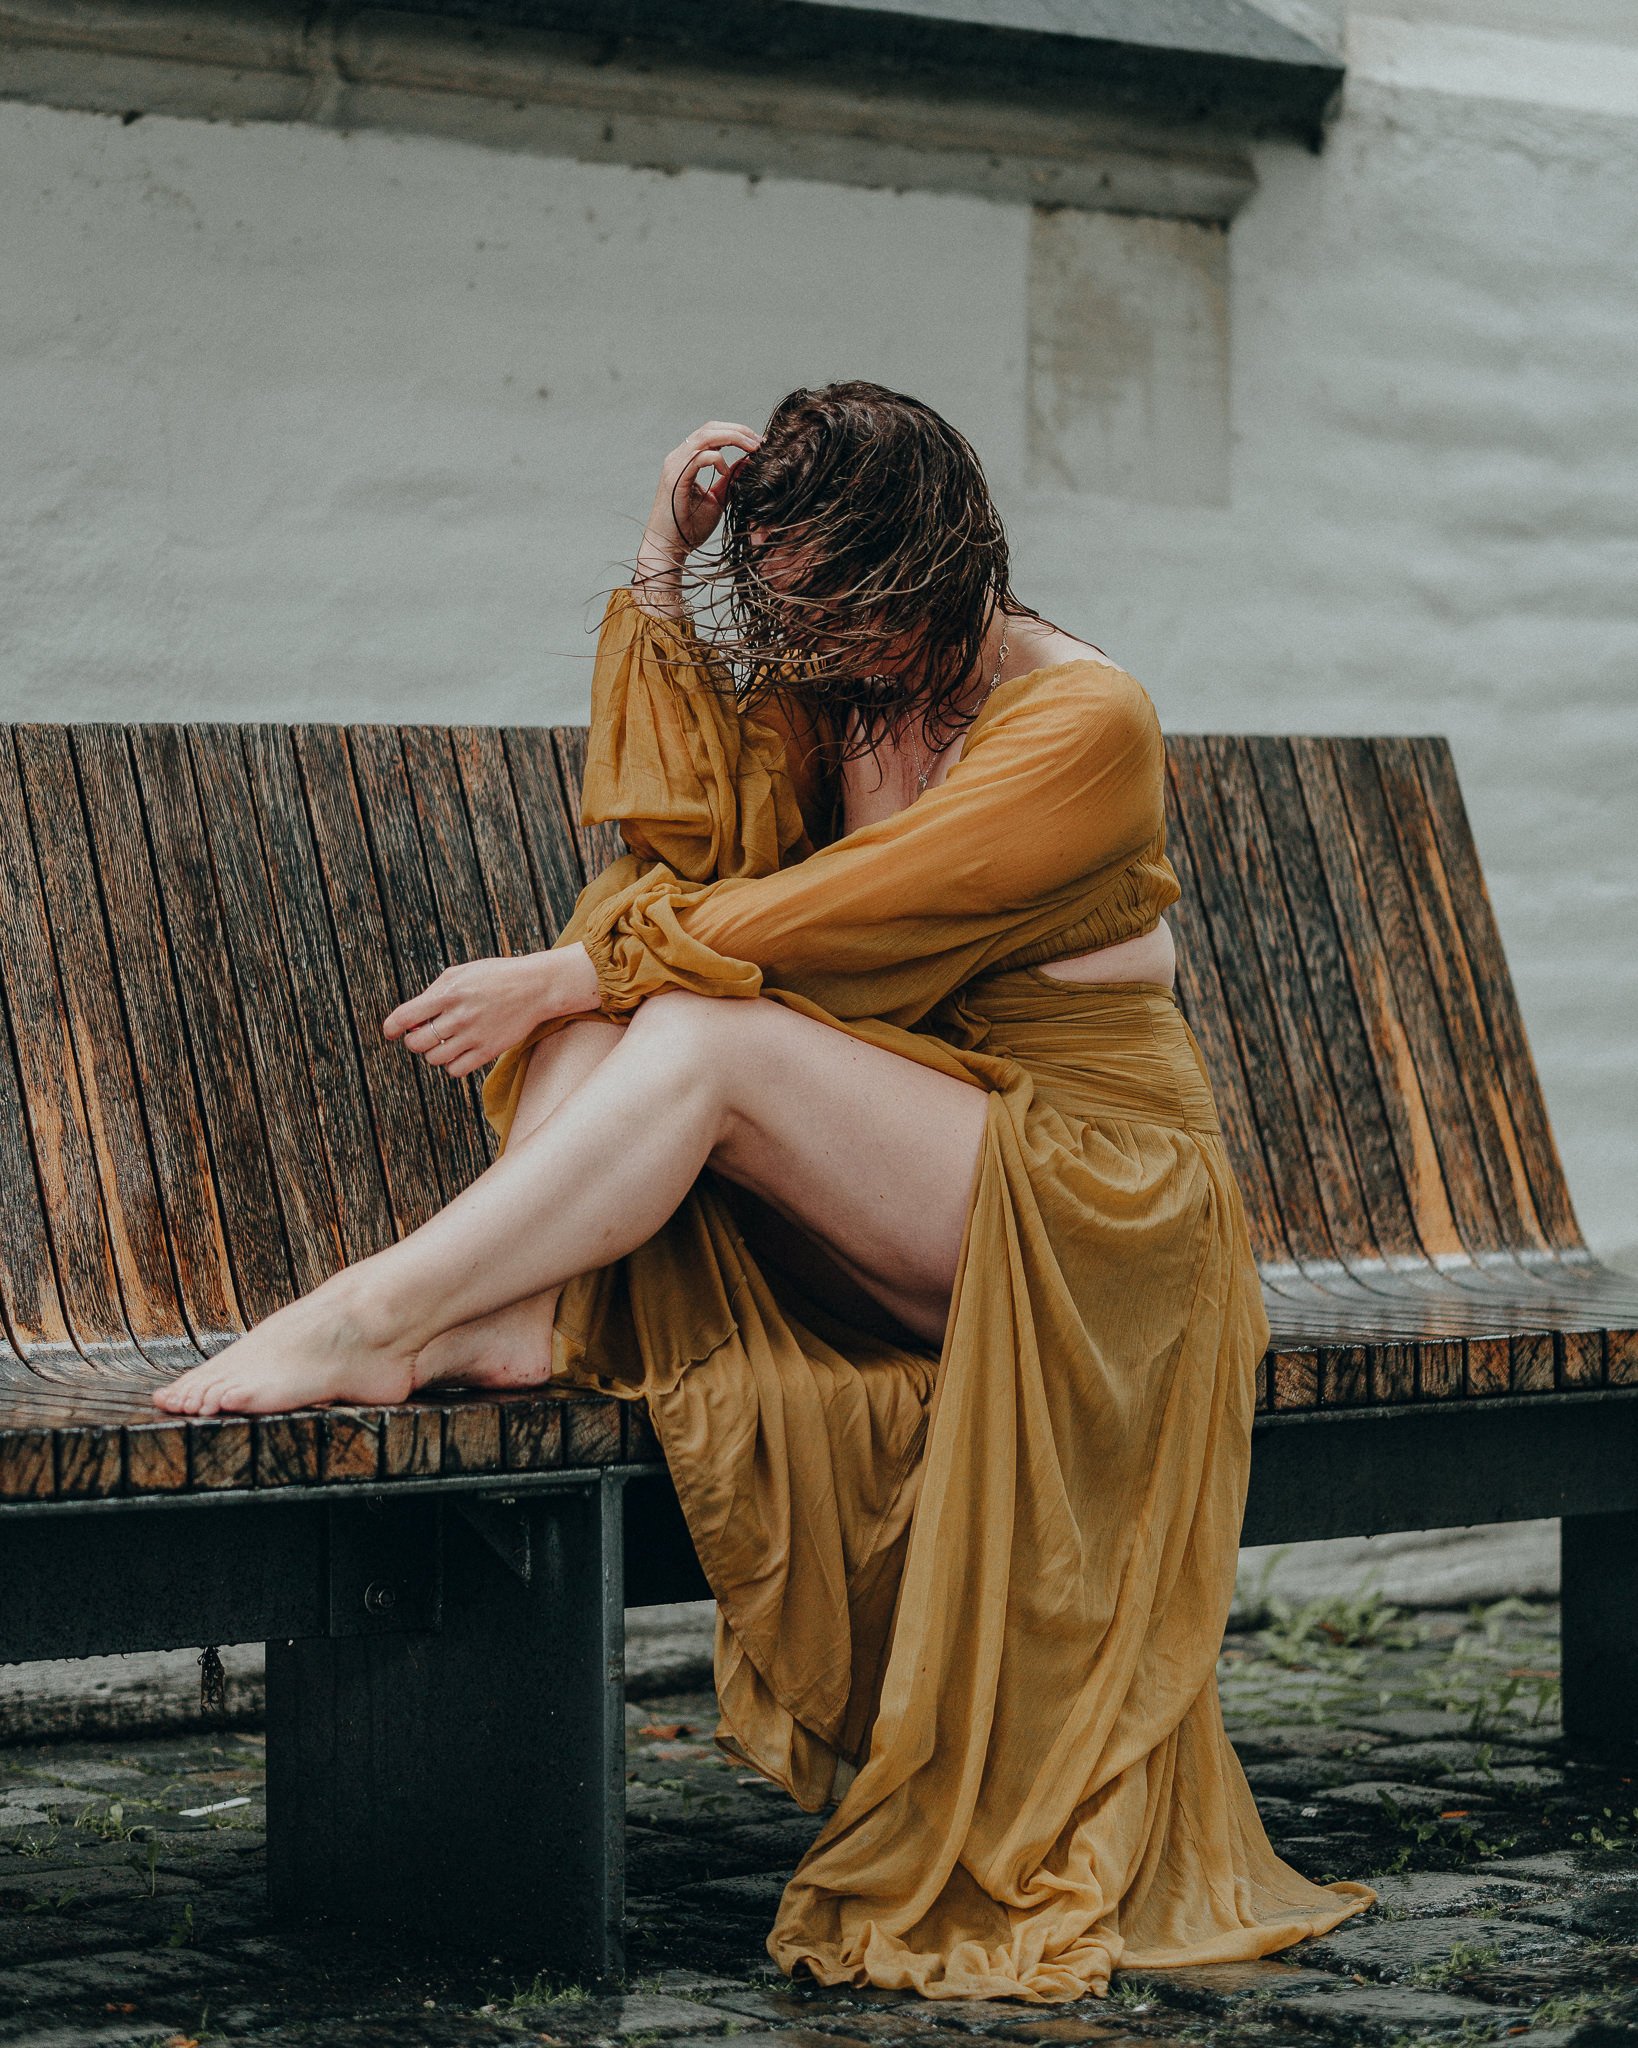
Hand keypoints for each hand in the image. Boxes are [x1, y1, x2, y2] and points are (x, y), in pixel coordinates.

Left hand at [383, 944, 599, 1077]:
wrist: (535, 987)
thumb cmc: (494, 978)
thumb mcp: (459, 973)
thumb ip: (432, 994)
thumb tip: (410, 1021)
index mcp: (447, 993)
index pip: (405, 1017)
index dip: (391, 1028)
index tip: (390, 1032)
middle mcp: (459, 1015)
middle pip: (417, 1043)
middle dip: (414, 1040)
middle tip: (424, 1034)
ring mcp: (474, 1035)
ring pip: (434, 1059)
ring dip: (433, 1053)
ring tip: (443, 1042)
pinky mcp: (489, 1050)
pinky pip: (456, 1070)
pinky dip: (451, 1065)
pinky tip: (458, 1052)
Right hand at [634, 420, 761, 614]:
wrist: (670, 548)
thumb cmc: (689, 527)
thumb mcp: (717, 500)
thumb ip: (730, 481)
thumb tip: (748, 462)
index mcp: (687, 460)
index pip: (712, 433)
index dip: (737, 432)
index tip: (758, 444)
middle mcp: (679, 457)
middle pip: (710, 428)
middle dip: (739, 431)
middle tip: (759, 442)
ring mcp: (675, 466)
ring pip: (705, 436)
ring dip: (733, 438)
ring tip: (752, 449)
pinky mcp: (675, 479)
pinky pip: (698, 458)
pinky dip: (717, 460)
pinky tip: (726, 472)